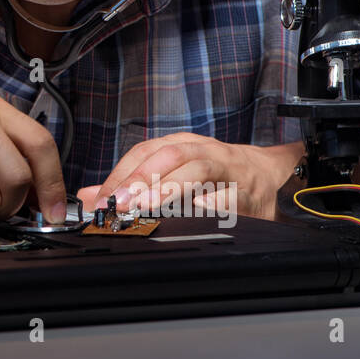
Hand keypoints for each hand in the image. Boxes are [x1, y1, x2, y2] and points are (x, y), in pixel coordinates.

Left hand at [76, 133, 300, 222]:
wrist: (271, 177)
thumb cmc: (217, 179)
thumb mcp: (172, 176)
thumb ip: (131, 186)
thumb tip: (87, 196)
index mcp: (179, 145)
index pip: (142, 152)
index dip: (119, 174)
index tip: (100, 199)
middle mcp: (199, 148)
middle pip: (164, 154)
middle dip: (137, 178)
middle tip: (116, 202)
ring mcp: (222, 164)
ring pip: (191, 166)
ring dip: (166, 185)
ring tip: (144, 205)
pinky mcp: (243, 185)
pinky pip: (222, 192)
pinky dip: (202, 201)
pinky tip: (186, 213)